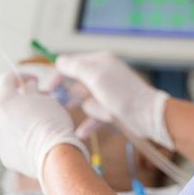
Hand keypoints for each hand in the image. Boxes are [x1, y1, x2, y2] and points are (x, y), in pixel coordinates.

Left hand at [0, 72, 88, 180]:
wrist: (52, 155)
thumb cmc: (51, 123)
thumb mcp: (45, 99)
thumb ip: (33, 90)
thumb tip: (29, 86)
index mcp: (3, 100)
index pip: (6, 79)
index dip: (21, 75)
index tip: (34, 79)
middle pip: (3, 101)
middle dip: (19, 98)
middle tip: (37, 100)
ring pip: (4, 121)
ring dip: (17, 117)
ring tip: (36, 120)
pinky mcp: (3, 154)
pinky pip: (8, 139)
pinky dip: (18, 135)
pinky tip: (34, 138)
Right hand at [55, 51, 173, 148]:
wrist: (147, 116)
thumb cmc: (122, 93)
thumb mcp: (95, 75)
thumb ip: (75, 67)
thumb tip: (59, 61)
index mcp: (99, 62)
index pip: (71, 64)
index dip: (57, 76)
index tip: (46, 90)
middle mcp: (102, 75)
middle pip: (77, 84)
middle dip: (73, 96)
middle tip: (62, 104)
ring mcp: (107, 93)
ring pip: (85, 102)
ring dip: (90, 109)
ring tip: (102, 112)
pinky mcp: (110, 110)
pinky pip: (93, 117)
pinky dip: (88, 124)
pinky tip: (81, 133)